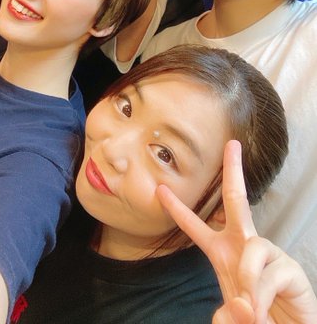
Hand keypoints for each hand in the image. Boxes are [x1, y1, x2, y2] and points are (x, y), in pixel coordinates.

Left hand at [157, 140, 316, 323]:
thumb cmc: (256, 318)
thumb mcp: (233, 316)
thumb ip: (227, 316)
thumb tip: (241, 309)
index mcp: (222, 252)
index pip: (195, 226)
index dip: (176, 209)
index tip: (160, 189)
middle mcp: (245, 246)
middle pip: (237, 200)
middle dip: (233, 171)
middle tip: (232, 145)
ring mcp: (270, 255)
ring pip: (254, 248)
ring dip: (249, 281)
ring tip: (251, 310)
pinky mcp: (291, 270)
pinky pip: (271, 274)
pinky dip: (262, 296)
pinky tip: (262, 311)